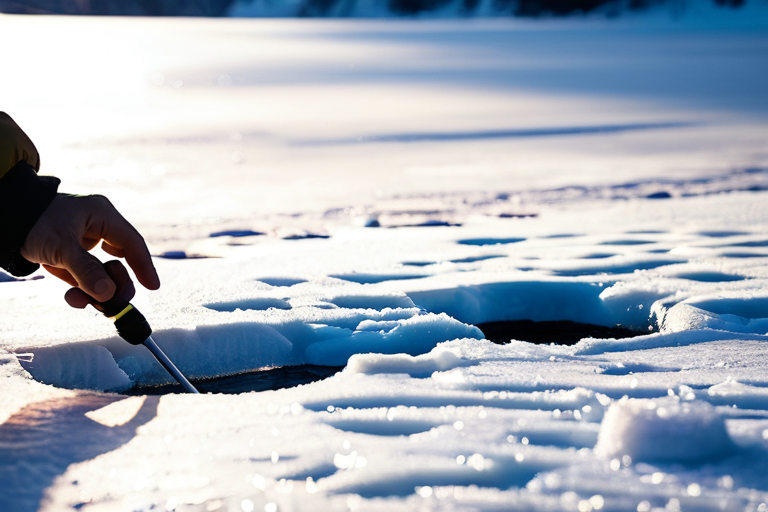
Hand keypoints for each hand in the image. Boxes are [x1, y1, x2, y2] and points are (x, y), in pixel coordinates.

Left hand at [20, 193, 159, 307]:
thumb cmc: (33, 223)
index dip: (144, 265)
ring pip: (104, 272)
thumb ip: (87, 272)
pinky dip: (82, 288)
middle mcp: (99, 228)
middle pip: (121, 261)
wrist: (3, 220)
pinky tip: (73, 296)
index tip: (152, 287)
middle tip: (113, 302)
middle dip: (115, 284)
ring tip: (79, 299)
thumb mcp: (61, 248)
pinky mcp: (74, 255)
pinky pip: (87, 276)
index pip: (132, 243)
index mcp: (102, 216)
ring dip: (95, 290)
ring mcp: (86, 242)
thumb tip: (110, 294)